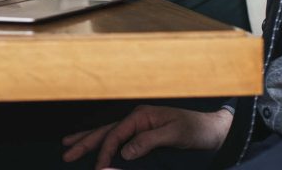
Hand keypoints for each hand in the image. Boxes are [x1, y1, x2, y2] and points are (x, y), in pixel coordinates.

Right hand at [61, 106, 231, 167]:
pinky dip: (104, 141)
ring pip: (108, 132)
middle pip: (105, 130)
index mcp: (142, 116)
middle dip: (84, 141)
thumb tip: (125, 151)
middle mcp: (137, 118)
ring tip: (69, 144)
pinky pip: (118, 137)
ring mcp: (140, 124)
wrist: (215, 129)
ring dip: (88, 139)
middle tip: (66, 152)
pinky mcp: (144, 132)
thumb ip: (149, 140)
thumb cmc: (197, 130)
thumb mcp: (174, 134)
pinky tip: (96, 144)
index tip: (98, 168)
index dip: (104, 151)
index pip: (115, 134)